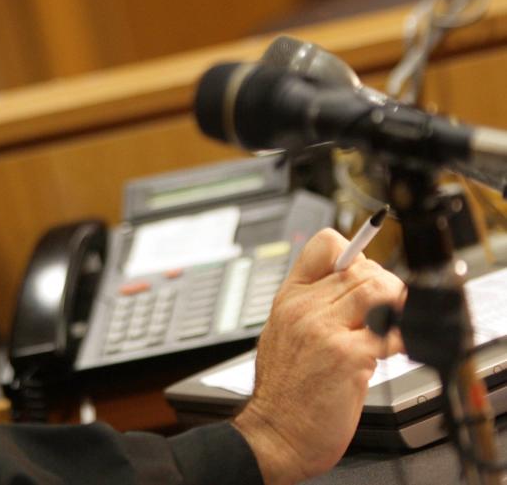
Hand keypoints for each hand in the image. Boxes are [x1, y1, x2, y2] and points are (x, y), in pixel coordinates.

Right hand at [232, 229, 404, 484]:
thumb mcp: (284, 333)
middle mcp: (305, 308)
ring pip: (380, 290)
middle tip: (386, 313)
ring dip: (397, 308)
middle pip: (364, 268)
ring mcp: (326, 330)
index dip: (355, 254)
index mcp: (289, 297)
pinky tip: (389, 353)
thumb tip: (356, 288)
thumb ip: (314, 306)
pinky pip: (392, 331)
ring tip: (389, 330)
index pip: (326, 244)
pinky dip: (401, 339)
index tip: (364, 276)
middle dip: (385, 288)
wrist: (276, 433)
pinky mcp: (348, 356)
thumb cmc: (284, 392)